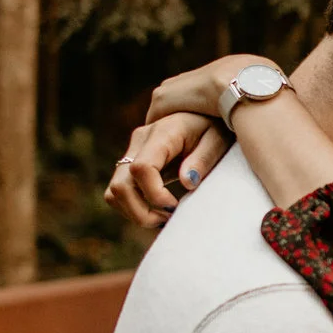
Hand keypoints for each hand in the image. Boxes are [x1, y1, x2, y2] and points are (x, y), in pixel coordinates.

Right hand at [105, 112, 230, 227]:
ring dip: (134, 213)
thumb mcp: (218, 139)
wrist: (202, 113)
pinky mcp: (130, 162)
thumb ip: (203, 159)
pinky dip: (131, 207)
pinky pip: (118, 191)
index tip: (175, 206)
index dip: (154, 194)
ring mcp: (132, 151)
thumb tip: (187, 182)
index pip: (142, 168)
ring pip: (114, 191)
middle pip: (120, 185)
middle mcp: (140, 140)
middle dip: (140, 212)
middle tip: (168, 219)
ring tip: (163, 218)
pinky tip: (155, 211)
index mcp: (162, 133)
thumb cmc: (214, 125)